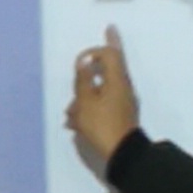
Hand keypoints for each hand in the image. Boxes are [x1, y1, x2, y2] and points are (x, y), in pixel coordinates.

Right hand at [66, 27, 142, 169]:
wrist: (123, 153)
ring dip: (85, 95)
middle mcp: (122, 87)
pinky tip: (75, 123)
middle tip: (106, 39)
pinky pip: (102, 103)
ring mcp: (122, 101)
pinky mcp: (120, 114)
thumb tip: (84, 61)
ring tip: (70, 114)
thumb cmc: (102, 125)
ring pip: (102, 89)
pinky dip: (90, 107)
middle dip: (94, 66)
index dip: (93, 51)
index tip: (80, 60)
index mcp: (116, 80)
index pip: (110, 53)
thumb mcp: (85, 102)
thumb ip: (83, 80)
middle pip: (109, 68)